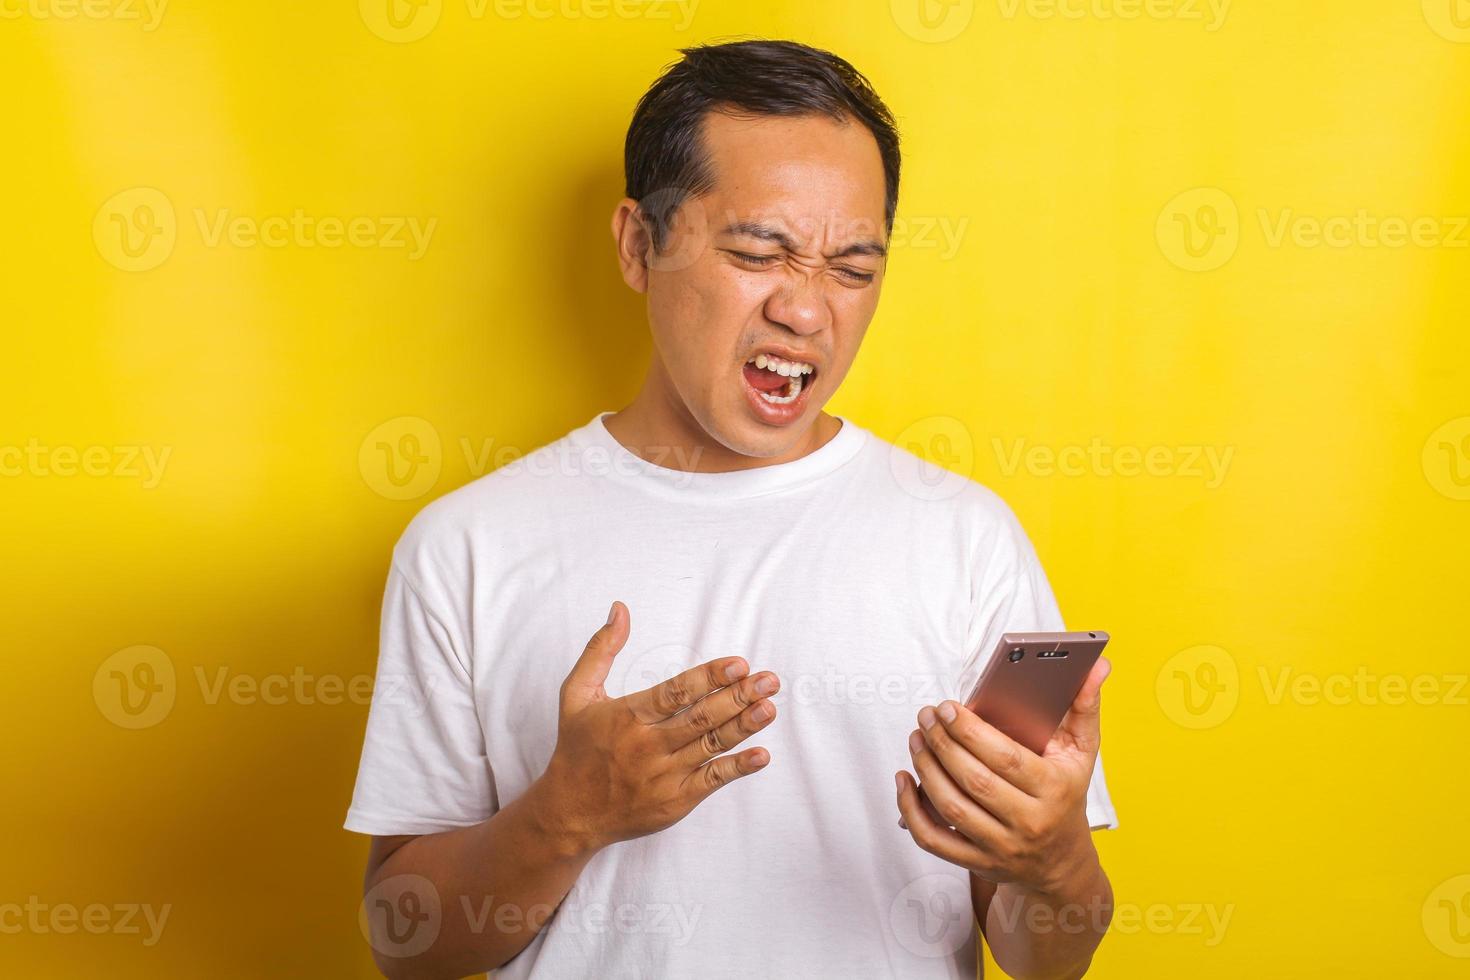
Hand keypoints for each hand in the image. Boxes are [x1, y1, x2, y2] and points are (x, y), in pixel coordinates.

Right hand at [534, 601, 778, 852]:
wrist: (570, 813)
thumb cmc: (577, 749)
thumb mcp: (576, 694)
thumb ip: (601, 649)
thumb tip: (620, 609)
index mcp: (628, 716)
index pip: (676, 692)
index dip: (710, 677)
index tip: (739, 664)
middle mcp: (648, 746)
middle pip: (700, 717)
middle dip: (738, 697)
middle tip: (769, 680)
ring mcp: (664, 776)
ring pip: (711, 745)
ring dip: (744, 726)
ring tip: (769, 707)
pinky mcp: (675, 800)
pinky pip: (712, 781)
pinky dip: (738, 768)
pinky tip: (761, 755)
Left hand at [894, 657, 1110, 895]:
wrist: (1061, 864)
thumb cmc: (1065, 796)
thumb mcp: (1081, 754)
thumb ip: (1084, 707)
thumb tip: (1098, 664)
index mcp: (1054, 790)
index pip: (1006, 758)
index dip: (970, 731)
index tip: (947, 706)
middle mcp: (1028, 822)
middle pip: (974, 781)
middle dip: (942, 744)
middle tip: (926, 716)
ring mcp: (1001, 847)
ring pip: (951, 807)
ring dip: (926, 768)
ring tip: (917, 738)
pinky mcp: (977, 863)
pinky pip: (934, 839)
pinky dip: (912, 809)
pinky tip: (905, 779)